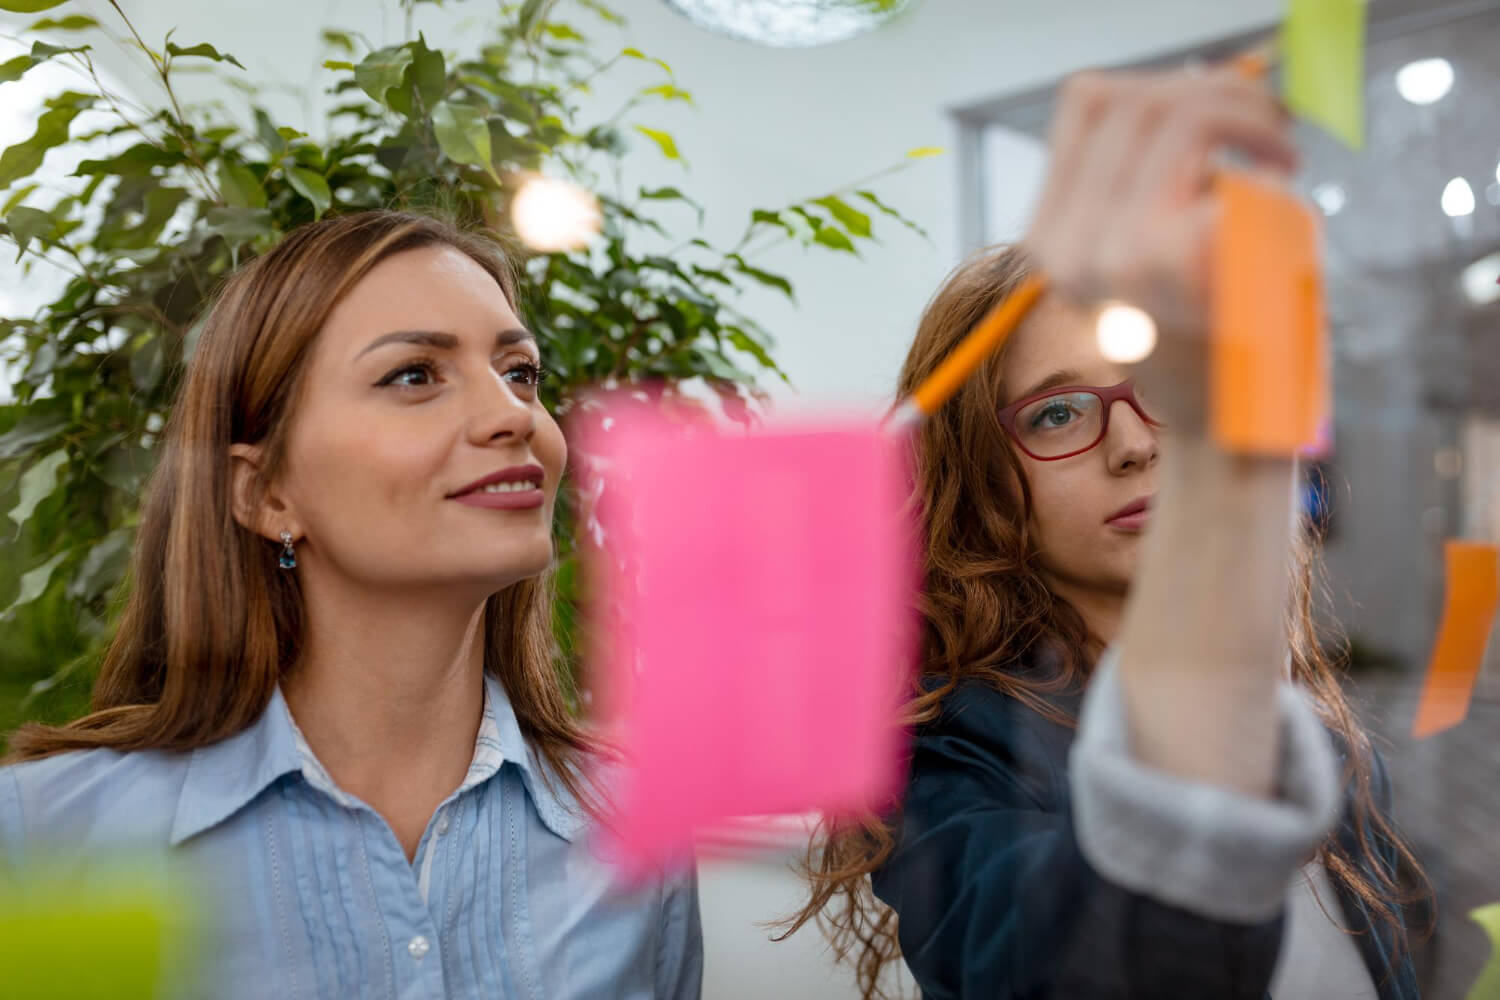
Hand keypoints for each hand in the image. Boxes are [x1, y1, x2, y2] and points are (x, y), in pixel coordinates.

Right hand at [1022, 67, 1297, 429]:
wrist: (1228, 431)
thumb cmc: (1207, 339)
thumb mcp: (1143, 255)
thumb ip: (1137, 182)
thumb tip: (1178, 86)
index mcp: (1053, 242)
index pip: (1086, 101)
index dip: (1159, 81)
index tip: (1214, 117)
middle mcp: (1070, 248)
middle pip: (1137, 97)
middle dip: (1218, 89)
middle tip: (1271, 129)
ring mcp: (1117, 255)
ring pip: (1177, 113)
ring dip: (1247, 116)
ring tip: (1281, 155)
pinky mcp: (1175, 261)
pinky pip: (1224, 167)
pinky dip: (1267, 173)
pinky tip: (1284, 203)